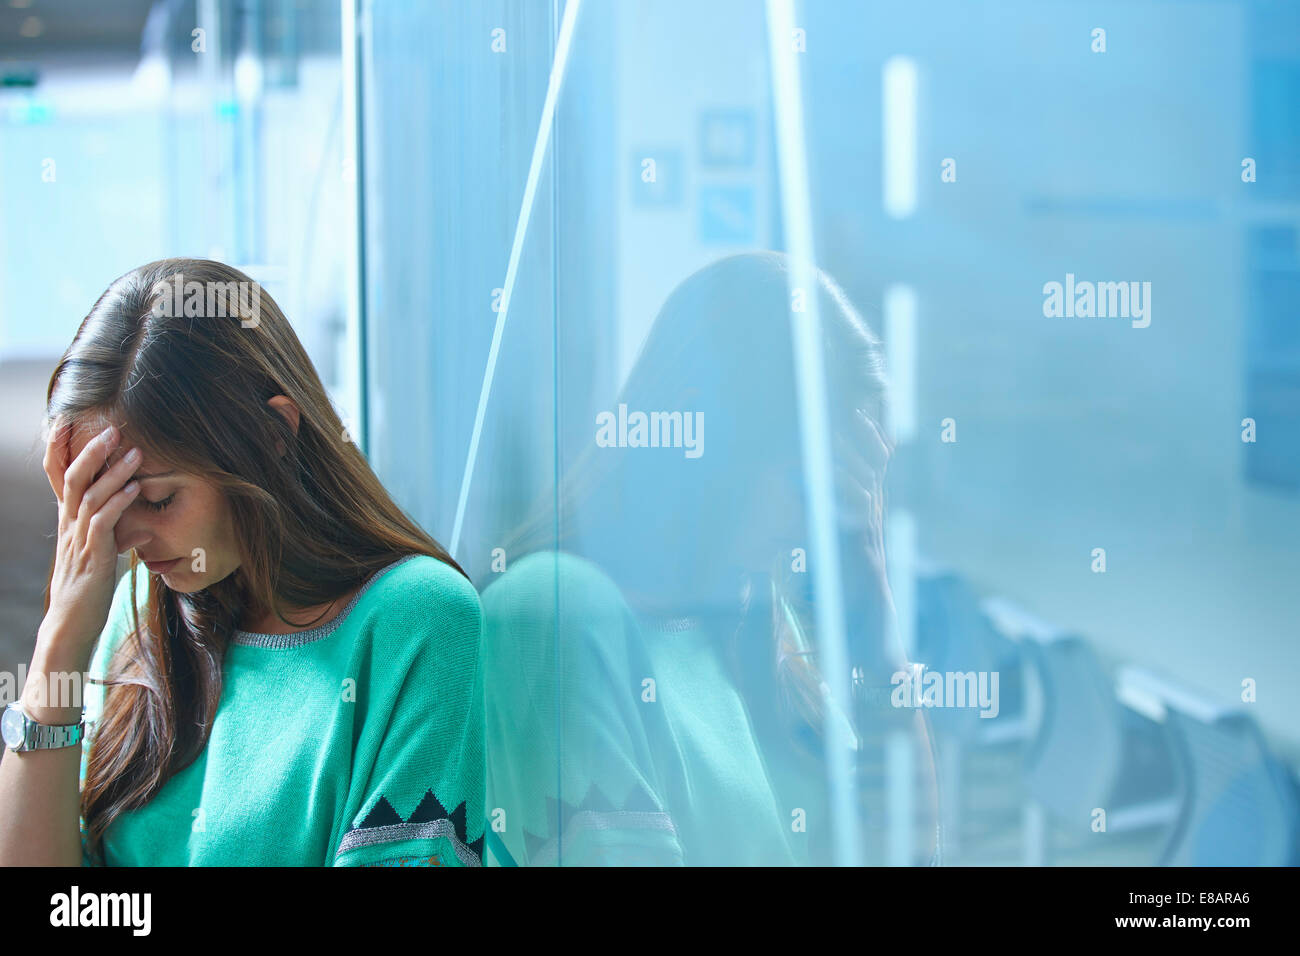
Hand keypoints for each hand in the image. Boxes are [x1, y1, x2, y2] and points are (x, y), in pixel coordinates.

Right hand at [39, 416, 141, 653]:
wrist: (71, 625)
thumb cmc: (88, 590)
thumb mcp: (103, 556)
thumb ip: (119, 536)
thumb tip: (144, 526)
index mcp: (68, 521)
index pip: (57, 477)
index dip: (59, 449)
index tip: (65, 421)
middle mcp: (69, 525)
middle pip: (72, 478)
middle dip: (92, 451)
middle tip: (114, 429)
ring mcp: (78, 540)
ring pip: (89, 496)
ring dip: (114, 472)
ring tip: (136, 452)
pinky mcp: (92, 557)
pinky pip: (103, 523)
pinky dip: (119, 503)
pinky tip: (136, 488)